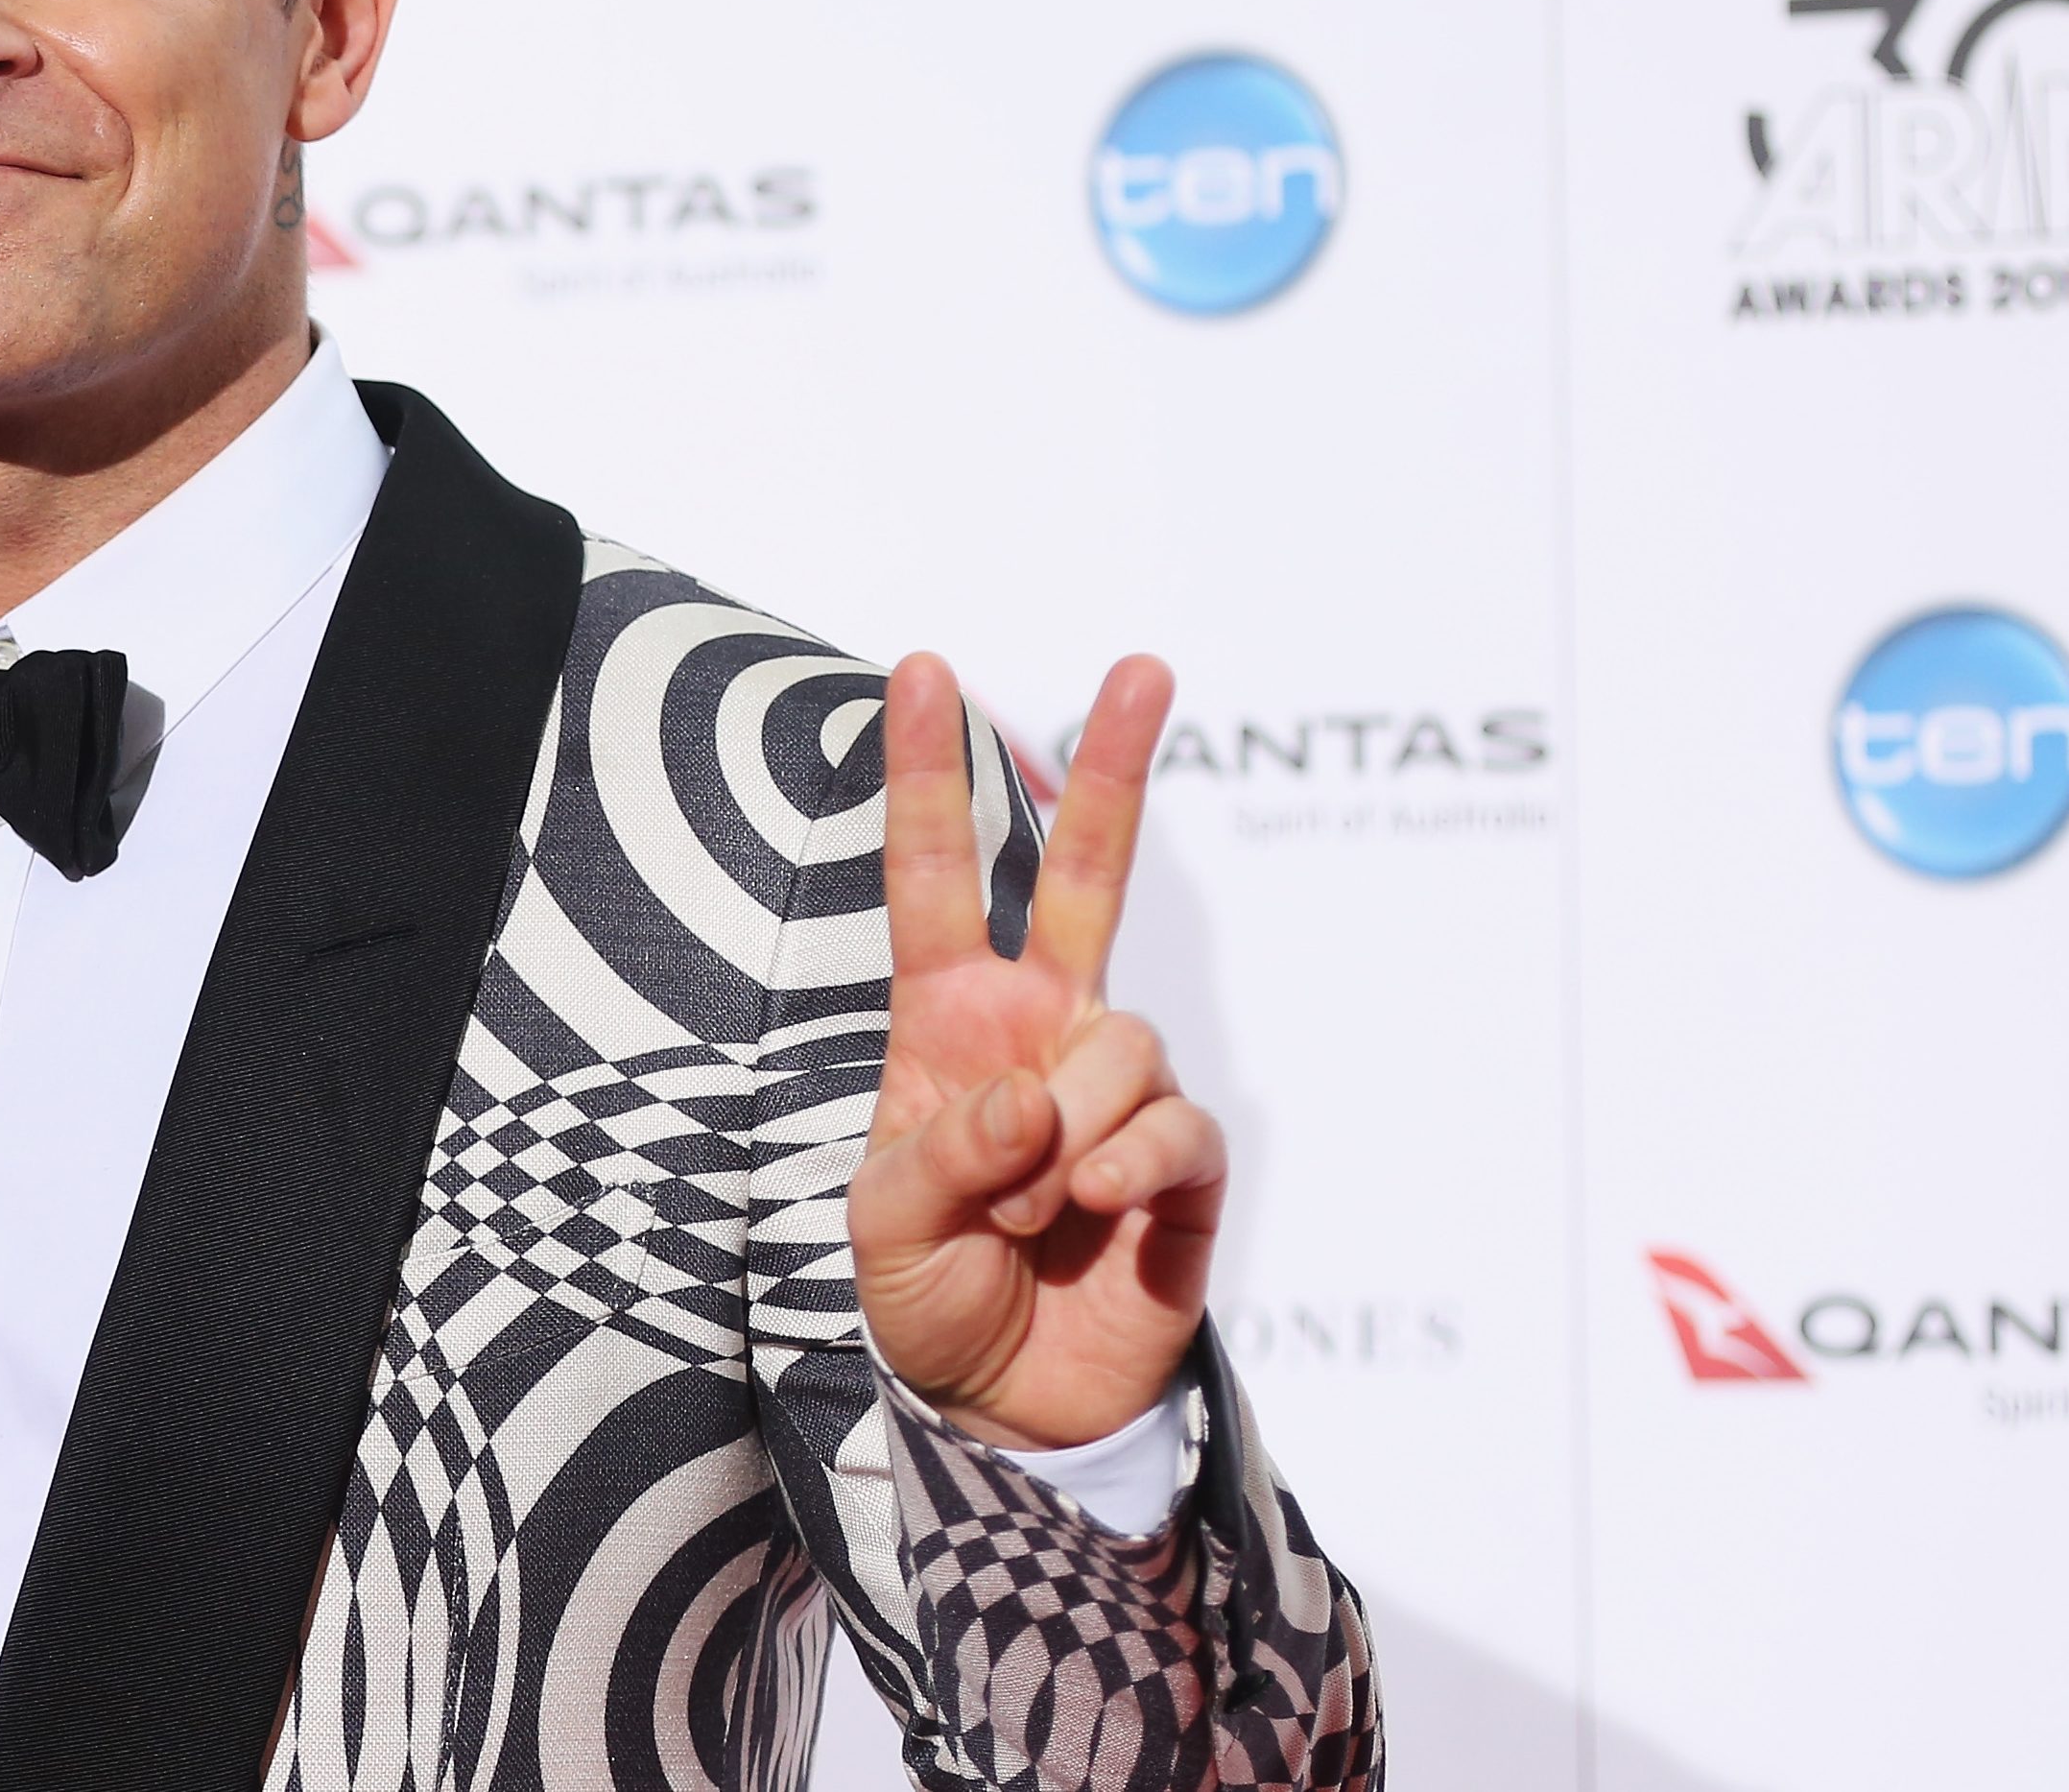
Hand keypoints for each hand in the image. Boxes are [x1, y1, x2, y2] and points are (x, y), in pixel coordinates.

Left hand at [850, 653, 1223, 1451]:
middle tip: (1143, 666)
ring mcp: (1117, 1090)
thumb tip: (1031, 1095)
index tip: (921, 670)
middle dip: (1115, 768)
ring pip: (1120, 1043)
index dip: (929, 777)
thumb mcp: (887, 1226)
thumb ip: (944, 1152)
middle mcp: (1042, 1030)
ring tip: (1028, 1212)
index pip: (937, 878)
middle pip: (1084, 875)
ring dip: (1063, 1137)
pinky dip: (1125, 1170)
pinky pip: (1170, 1129)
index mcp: (949, 1022)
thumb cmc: (931, 1295)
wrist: (1006, 1404)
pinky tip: (1092, 1215)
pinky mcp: (1181, 1162)